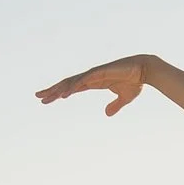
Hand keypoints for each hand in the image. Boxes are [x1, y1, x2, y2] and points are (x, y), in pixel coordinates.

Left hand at [35, 55, 158, 115]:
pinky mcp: (99, 72)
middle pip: (67, 83)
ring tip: (47, 97)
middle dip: (53, 90)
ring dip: (58, 90)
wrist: (145, 70)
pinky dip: (72, 87)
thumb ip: (114, 105)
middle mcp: (90, 77)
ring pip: (72, 82)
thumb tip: (106, 114)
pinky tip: (64, 94)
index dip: (59, 92)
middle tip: (38, 96)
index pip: (72, 87)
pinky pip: (83, 81)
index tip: (48, 98)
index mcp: (93, 82)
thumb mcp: (123, 98)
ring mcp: (94, 74)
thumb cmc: (135, 81)